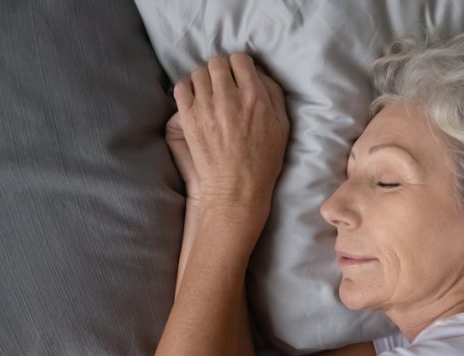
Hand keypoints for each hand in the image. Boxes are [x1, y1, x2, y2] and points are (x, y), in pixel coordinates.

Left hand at [172, 53, 289, 222]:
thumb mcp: (282, 126)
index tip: (239, 76)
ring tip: (208, 94)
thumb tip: (258, 72)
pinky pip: (181, 87)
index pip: (240, 59)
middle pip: (217, 62)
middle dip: (221, 70)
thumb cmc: (263, 161)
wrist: (235, 189)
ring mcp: (206, 107)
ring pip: (198, 73)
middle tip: (223, 84)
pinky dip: (187, 89)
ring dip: (204, 80)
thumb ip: (273, 94)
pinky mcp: (188, 118)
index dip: (239, 65)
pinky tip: (195, 101)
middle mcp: (229, 97)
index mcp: (255, 97)